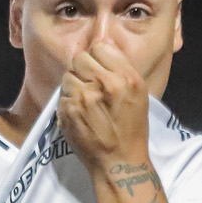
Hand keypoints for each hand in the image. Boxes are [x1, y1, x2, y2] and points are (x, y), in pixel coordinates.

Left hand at [58, 41, 151, 171]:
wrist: (118, 162)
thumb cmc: (132, 127)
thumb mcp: (139, 93)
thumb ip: (120, 65)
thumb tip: (101, 40)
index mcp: (123, 79)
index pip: (99, 47)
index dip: (99, 58)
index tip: (102, 70)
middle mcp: (101, 86)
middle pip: (79, 58)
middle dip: (84, 69)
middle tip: (91, 84)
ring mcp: (81, 100)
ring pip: (68, 76)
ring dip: (74, 85)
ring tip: (85, 100)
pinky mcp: (66, 113)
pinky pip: (62, 95)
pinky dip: (69, 102)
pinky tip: (80, 113)